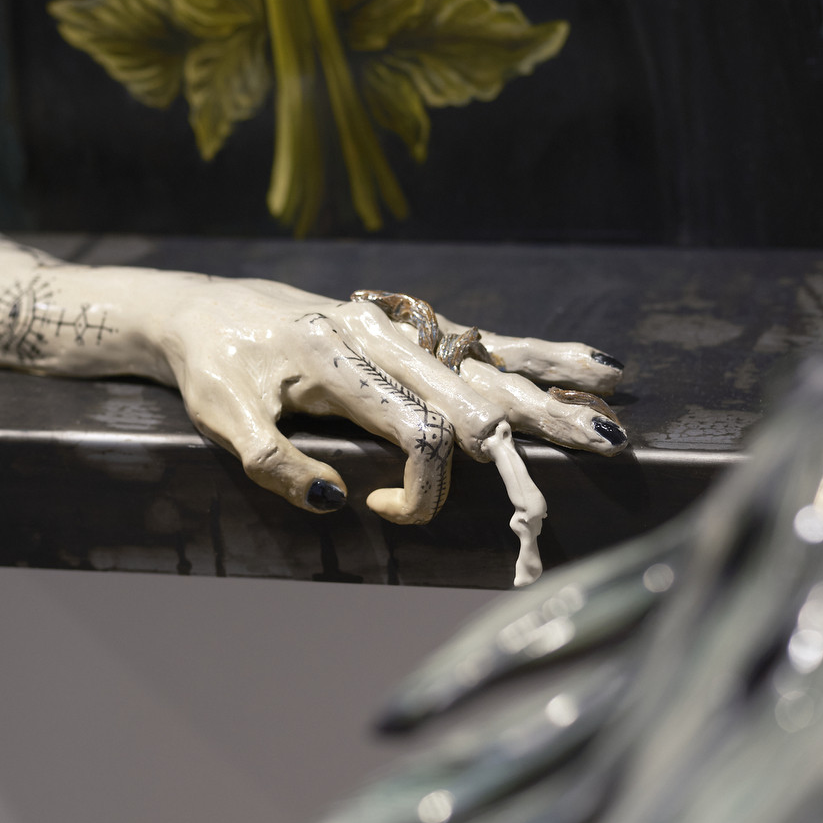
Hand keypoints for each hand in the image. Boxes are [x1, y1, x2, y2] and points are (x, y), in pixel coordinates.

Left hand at [127, 272, 626, 531]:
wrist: (208, 309)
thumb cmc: (215, 370)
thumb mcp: (222, 420)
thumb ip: (273, 464)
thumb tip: (336, 503)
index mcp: (338, 358)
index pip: (415, 430)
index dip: (419, 488)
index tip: (384, 513)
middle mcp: (383, 334)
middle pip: (475, 396)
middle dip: (536, 433)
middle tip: (603, 454)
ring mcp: (405, 327)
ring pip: (492, 366)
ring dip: (554, 396)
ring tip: (613, 419)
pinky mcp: (414, 327)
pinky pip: (486, 342)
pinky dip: (541, 357)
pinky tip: (593, 367)